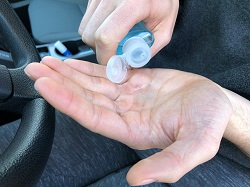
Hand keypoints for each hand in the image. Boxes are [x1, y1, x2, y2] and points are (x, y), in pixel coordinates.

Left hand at [25, 56, 231, 184]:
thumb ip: (169, 164)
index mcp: (133, 130)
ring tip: (47, 62)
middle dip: (60, 84)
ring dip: (69, 74)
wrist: (216, 105)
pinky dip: (88, 68)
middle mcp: (125, 114)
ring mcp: (128, 97)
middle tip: (37, 69)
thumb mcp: (197, 146)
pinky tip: (73, 63)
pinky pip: (106, 74)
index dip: (68, 102)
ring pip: (92, 85)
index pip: (93, 117)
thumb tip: (138, 181)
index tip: (47, 87)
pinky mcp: (135, 82)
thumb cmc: (209, 124)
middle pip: (85, 99)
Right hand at [78, 0, 178, 63]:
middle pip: (90, 35)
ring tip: (113, 38)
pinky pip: (86, 19)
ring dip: (96, 40)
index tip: (112, 63)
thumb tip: (129, 64)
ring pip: (84, 28)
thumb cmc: (162, 2)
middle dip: (100, 50)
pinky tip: (110, 26)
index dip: (105, 56)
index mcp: (133, 4)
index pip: (106, 37)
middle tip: (113, 52)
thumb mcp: (164, 29)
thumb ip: (148, 49)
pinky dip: (95, 28)